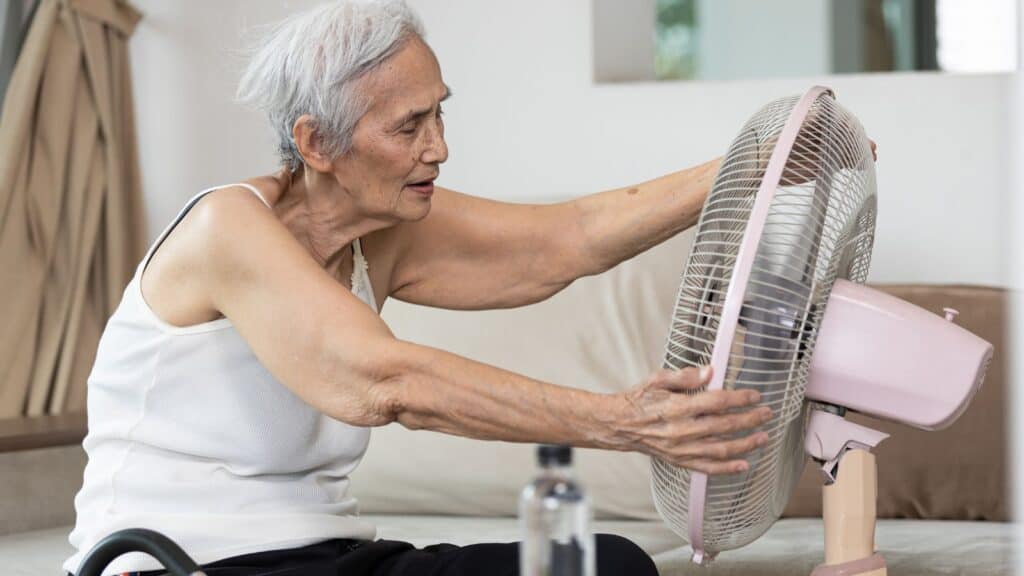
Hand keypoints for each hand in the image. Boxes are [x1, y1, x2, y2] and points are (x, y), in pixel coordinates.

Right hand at [604, 366, 771, 474]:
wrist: (619, 425)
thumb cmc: (638, 400)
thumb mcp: (657, 379)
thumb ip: (684, 376)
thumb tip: (709, 371)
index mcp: (676, 407)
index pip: (716, 403)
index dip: (739, 399)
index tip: (755, 396)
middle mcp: (681, 431)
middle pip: (724, 426)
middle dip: (750, 420)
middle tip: (766, 413)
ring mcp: (681, 449)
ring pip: (721, 450)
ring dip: (746, 444)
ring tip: (763, 437)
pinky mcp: (679, 461)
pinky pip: (707, 468)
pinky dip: (728, 468)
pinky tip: (744, 464)